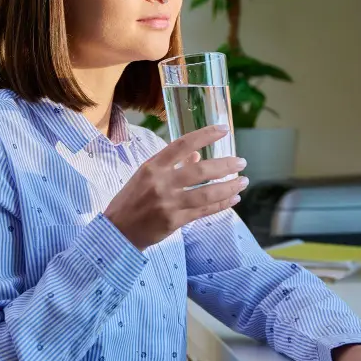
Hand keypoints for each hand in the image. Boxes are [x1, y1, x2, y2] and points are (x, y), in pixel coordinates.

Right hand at [104, 125, 247, 250]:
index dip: (205, 135)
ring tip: (243, 181)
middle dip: (225, 165)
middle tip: (241, 162)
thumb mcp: (146, 175)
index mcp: (152, 166)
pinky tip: (233, 199)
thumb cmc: (131, 199)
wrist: (118, 231)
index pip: (182, 144)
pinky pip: (203, 211)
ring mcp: (168, 203)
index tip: (224, 129)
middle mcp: (161, 183)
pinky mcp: (174, 221)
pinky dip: (221, 204)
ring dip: (229, 187)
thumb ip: (171, 165)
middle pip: (200, 171)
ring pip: (206, 193)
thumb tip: (198, 155)